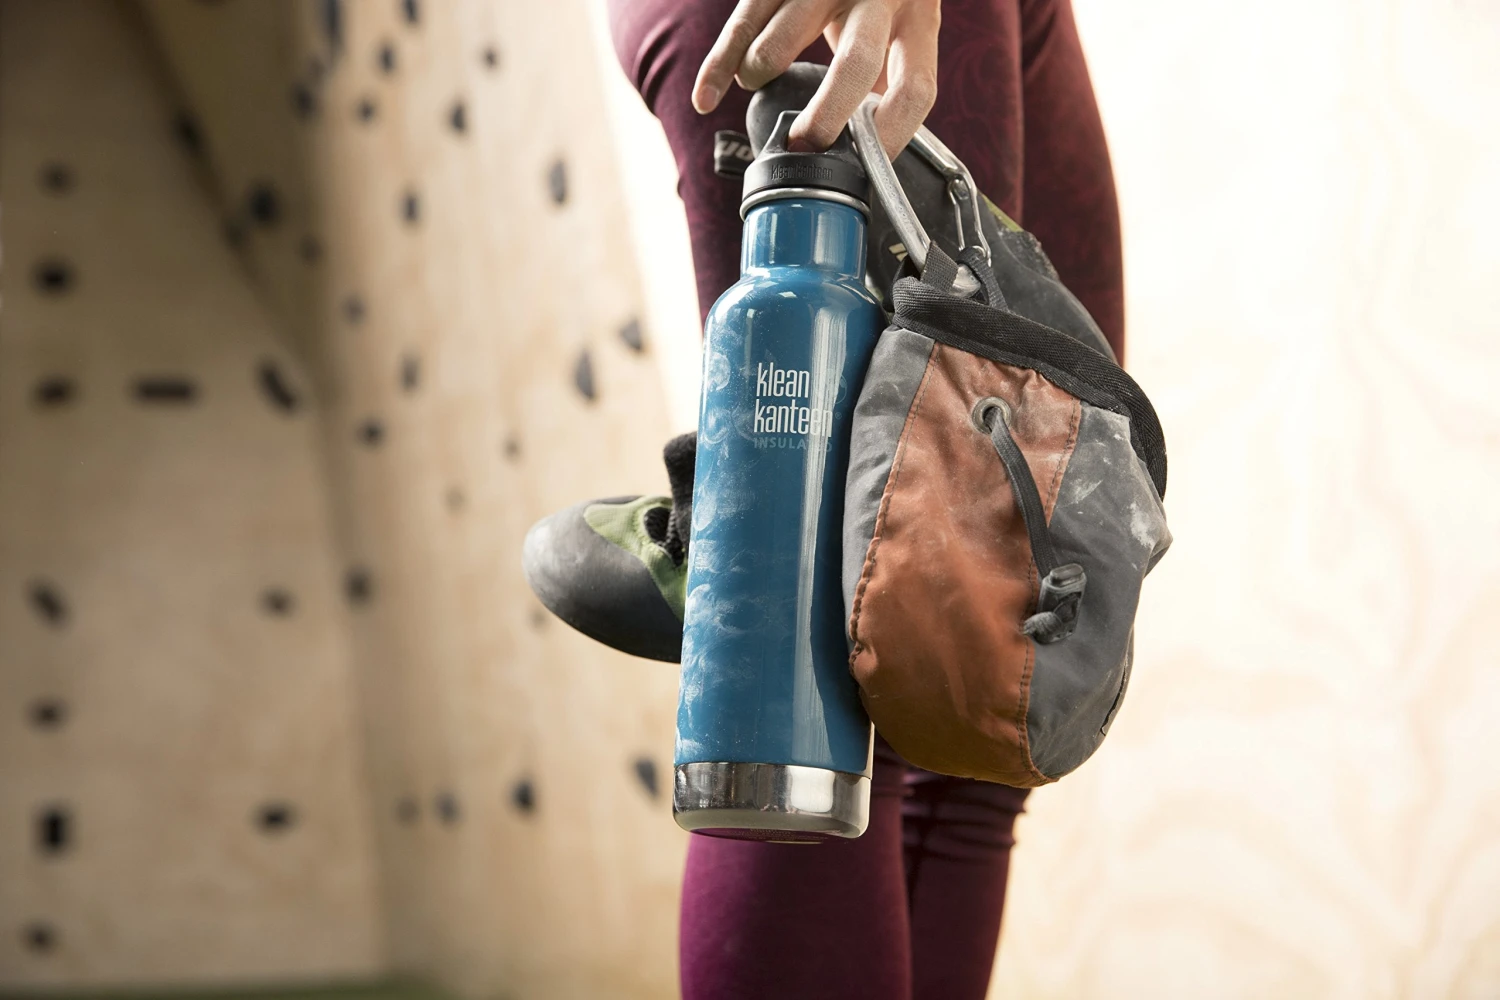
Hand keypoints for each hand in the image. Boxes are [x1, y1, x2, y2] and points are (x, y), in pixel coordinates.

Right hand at [692, 0, 940, 160]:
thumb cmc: (876, 1)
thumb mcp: (900, 33)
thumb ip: (888, 83)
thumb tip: (862, 154)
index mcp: (918, 22)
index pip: (915, 90)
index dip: (890, 136)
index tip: (860, 168)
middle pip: (856, 63)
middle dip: (824, 114)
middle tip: (803, 144)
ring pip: (781, 40)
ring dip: (759, 75)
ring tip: (758, 87)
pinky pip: (743, 22)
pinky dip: (719, 66)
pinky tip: (707, 99)